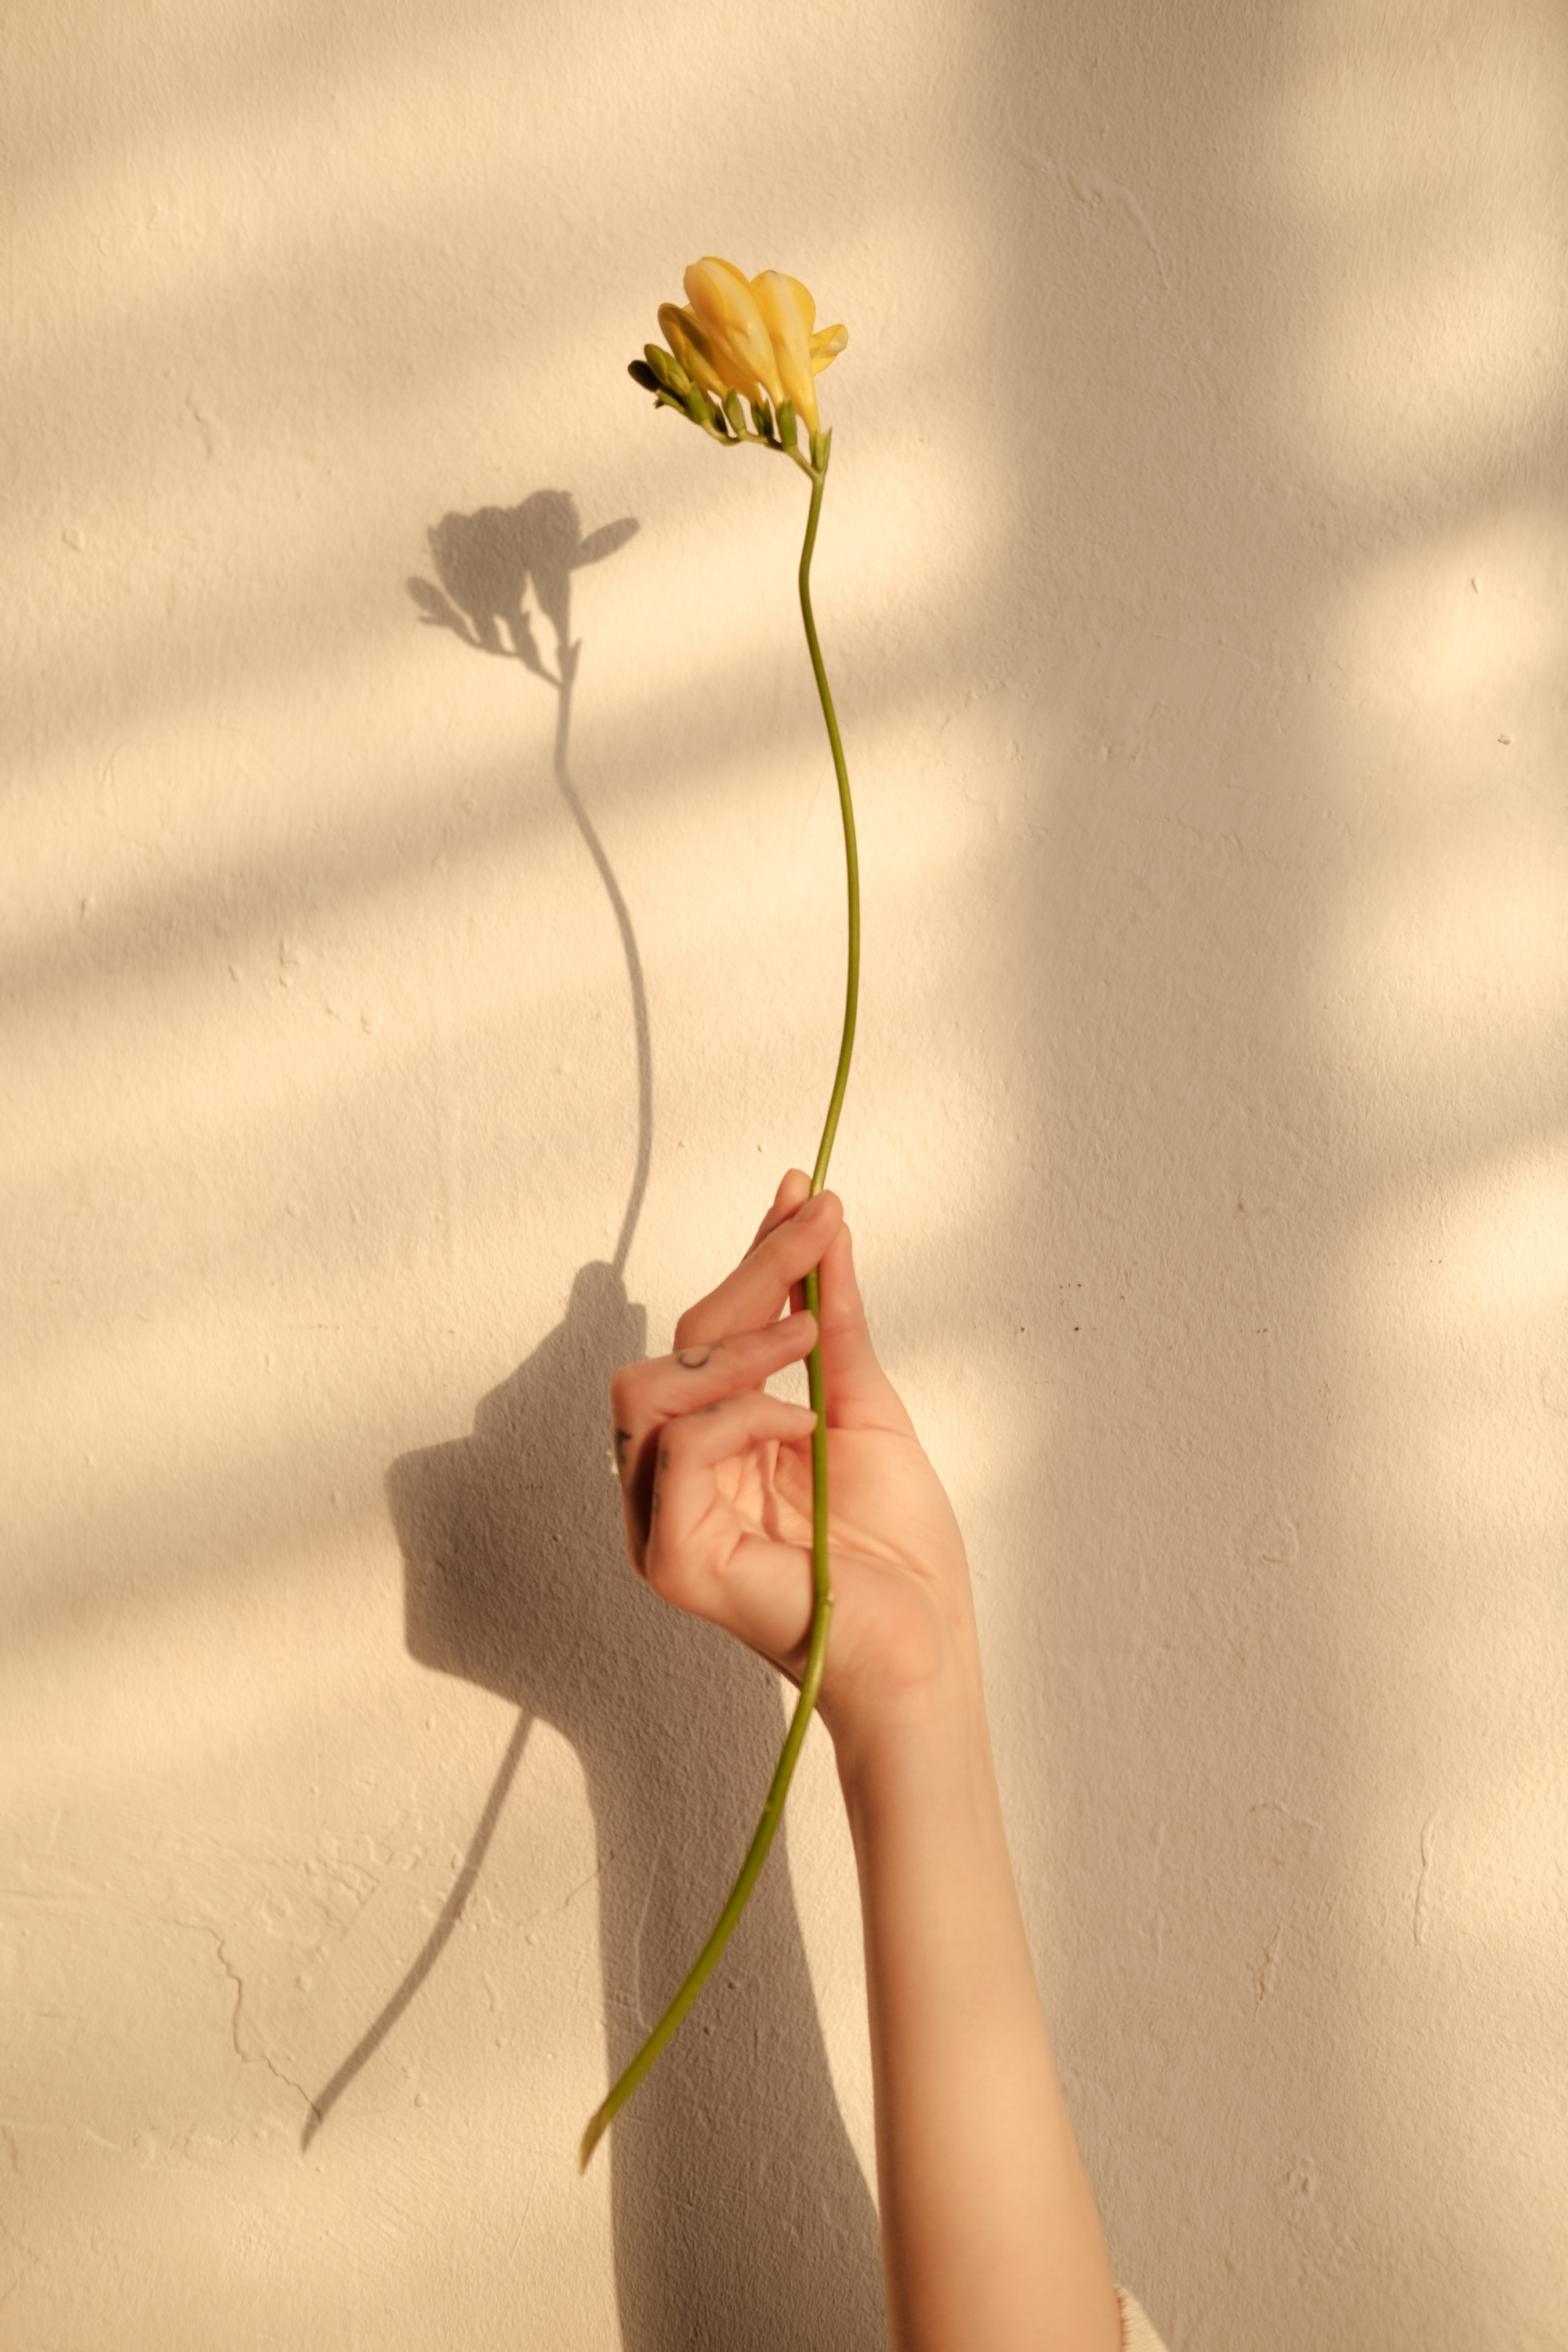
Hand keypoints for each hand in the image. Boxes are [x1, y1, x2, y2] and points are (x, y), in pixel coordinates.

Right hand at [611, 1171, 977, 1750]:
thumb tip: (817, 1220)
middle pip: (678, 1345)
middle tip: (819, 1236)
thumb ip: (830, 1317)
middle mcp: (677, 1476)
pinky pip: (677, 1449)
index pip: (711, 1332)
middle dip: (750, 1279)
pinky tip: (800, 1430)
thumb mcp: (865, 1404)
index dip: (754, 1257)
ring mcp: (664, 1517)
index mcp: (719, 1443)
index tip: (806, 1192)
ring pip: (649, 1388)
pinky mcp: (668, 1556)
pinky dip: (741, 1420)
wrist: (925, 1644)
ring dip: (737, 1349)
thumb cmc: (900, 1550)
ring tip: (810, 1348)